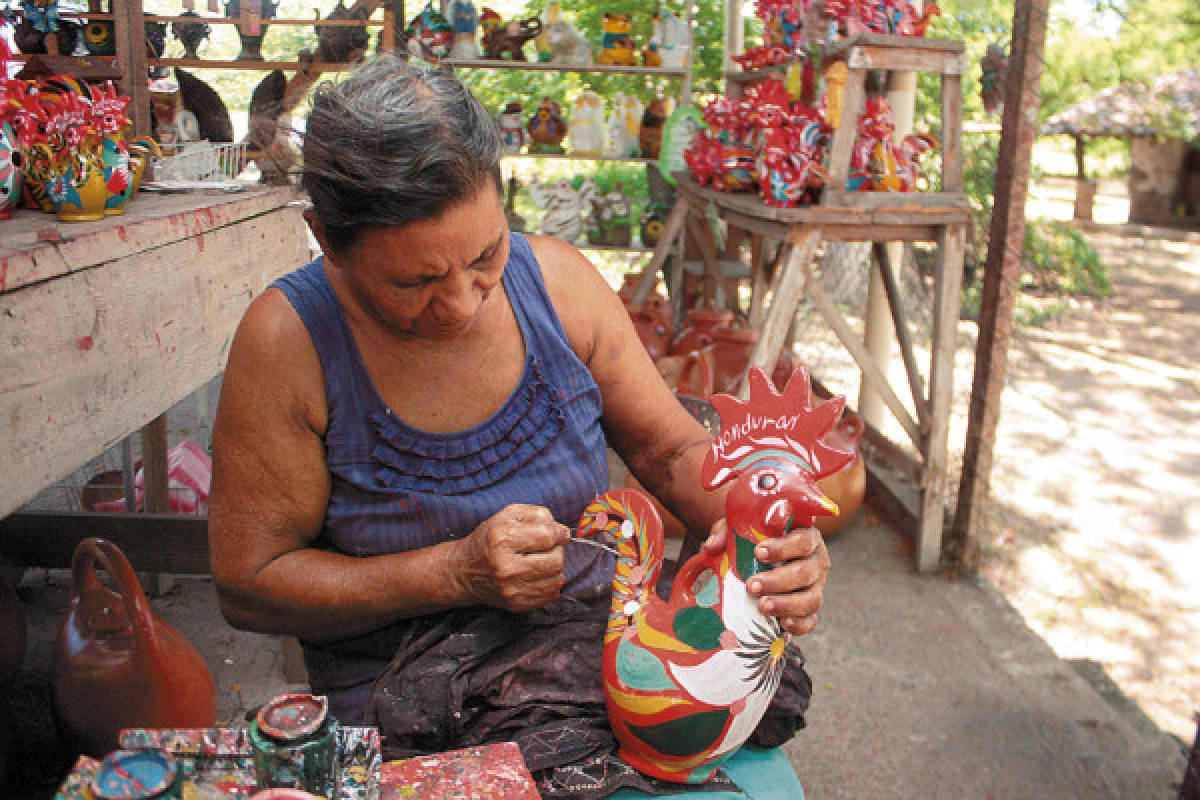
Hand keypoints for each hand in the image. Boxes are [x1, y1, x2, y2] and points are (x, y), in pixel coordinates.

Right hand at [450, 504, 570, 611]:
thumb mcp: (506, 516)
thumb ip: (536, 515)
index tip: (558, 533)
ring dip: (555, 568)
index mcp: (501, 540)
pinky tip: (537, 575)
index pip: (547, 536)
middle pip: (555, 561)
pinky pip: (550, 595)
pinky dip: (550, 583)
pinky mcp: (516, 604)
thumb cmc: (488, 540)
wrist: (464, 572)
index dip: (558, 533)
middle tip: (547, 548)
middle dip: (557, 551)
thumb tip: (563, 531)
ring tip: (541, 561)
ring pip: (557, 580)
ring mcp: (511, 589)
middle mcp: (505, 567)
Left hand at [703, 520, 830, 635]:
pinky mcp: (811, 609)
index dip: (783, 547)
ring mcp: (816, 588)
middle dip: (778, 581)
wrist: (765, 563)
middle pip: (806, 572)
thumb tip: (711, 546)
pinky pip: (810, 620)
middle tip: (752, 586)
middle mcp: (817, 562)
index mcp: (807, 537)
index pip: (803, 540)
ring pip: (810, 599)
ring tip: (761, 606)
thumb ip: (727, 533)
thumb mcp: (742, 530)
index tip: (759, 552)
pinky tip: (781, 624)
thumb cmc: (757, 541)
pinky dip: (798, 625)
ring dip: (785, 604)